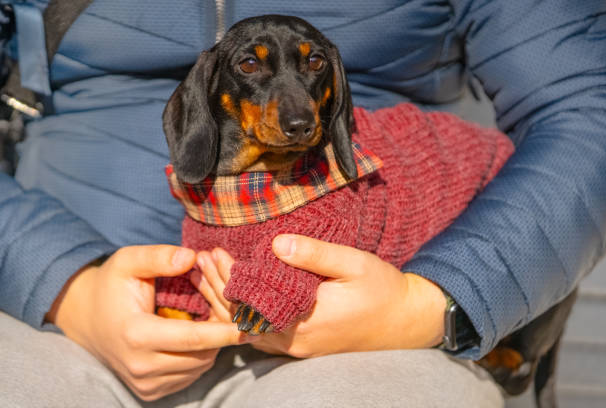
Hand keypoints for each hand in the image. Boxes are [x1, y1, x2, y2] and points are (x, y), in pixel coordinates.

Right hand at [46, 245, 252, 400]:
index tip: (253, 325)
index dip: (227, 332)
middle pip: (202, 355)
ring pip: (199, 367)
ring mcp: (144, 383)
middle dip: (223, 334)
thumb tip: (191, 257)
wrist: (85, 318)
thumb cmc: (111, 285)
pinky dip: (200, 357)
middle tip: (233, 311)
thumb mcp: (128, 261)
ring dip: (212, 346)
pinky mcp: (149, 391)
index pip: (194, 339)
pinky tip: (197, 337)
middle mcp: (140, 365)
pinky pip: (190, 375)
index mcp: (136, 334)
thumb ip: (159, 257)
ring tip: (211, 319)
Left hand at [191, 235, 445, 357]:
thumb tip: (275, 244)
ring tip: (207, 276)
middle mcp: (294, 340)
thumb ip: (315, 255)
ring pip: (247, 328)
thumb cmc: (382, 290)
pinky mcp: (300, 345)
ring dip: (225, 302)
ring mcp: (296, 347)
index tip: (213, 252)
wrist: (404, 322)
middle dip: (218, 288)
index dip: (228, 277)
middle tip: (201, 259)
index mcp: (304, 320)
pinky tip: (230, 299)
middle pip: (242, 317)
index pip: (251, 301)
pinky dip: (240, 315)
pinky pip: (260, 334)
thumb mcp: (353, 264)